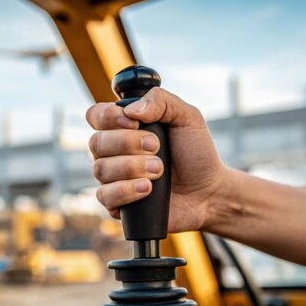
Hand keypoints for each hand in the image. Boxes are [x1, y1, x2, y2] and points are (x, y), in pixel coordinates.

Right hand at [86, 87, 229, 232]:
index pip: (96, 115)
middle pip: (96, 142)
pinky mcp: (117, 204)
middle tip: (156, 148)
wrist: (209, 191)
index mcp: (124, 127)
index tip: (135, 123)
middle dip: (127, 144)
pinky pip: (104, 196)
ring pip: (100, 169)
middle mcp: (113, 152)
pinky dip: (126, 190)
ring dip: (132, 167)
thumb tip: (131, 111)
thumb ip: (161, 101)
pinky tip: (148, 189)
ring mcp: (113, 178)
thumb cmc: (196, 153)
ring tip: (159, 170)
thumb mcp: (187, 117)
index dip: (108, 117)